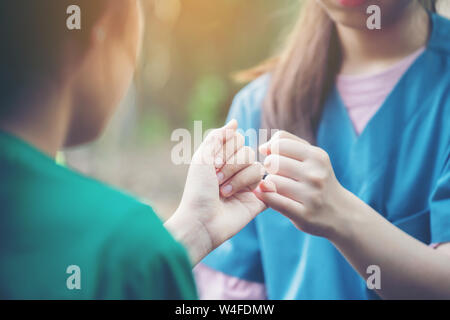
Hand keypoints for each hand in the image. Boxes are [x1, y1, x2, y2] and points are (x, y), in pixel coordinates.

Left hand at [166, 120, 265, 264]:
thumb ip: (217, 137)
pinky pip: (269, 184)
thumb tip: (235, 122)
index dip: (226, 150)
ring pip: (257, 166)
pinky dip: (257, 187)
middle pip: (248, 151)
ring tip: (224, 193)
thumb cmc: (198, 190)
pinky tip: (247, 195)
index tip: (211, 165)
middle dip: (231, 165)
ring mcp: (248, 184)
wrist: (201, 220)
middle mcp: (236, 170)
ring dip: (238, 179)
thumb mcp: (202, 157)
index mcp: (223, 159)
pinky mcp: (259, 199)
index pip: (238, 139)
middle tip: (216, 181)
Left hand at [254, 131, 349, 238]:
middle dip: (270, 167)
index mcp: (318, 156)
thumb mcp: (311, 156)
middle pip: (273, 162)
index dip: (272, 150)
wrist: (339, 212)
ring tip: (279, 186)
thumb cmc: (317, 179)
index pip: (279, 143)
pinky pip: (273, 200)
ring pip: (271, 181)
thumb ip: (287, 143)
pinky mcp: (304, 214)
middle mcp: (316, 175)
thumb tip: (262, 147)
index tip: (275, 157)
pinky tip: (266, 194)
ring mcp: (311, 195)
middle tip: (277, 174)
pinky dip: (265, 196)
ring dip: (269, 184)